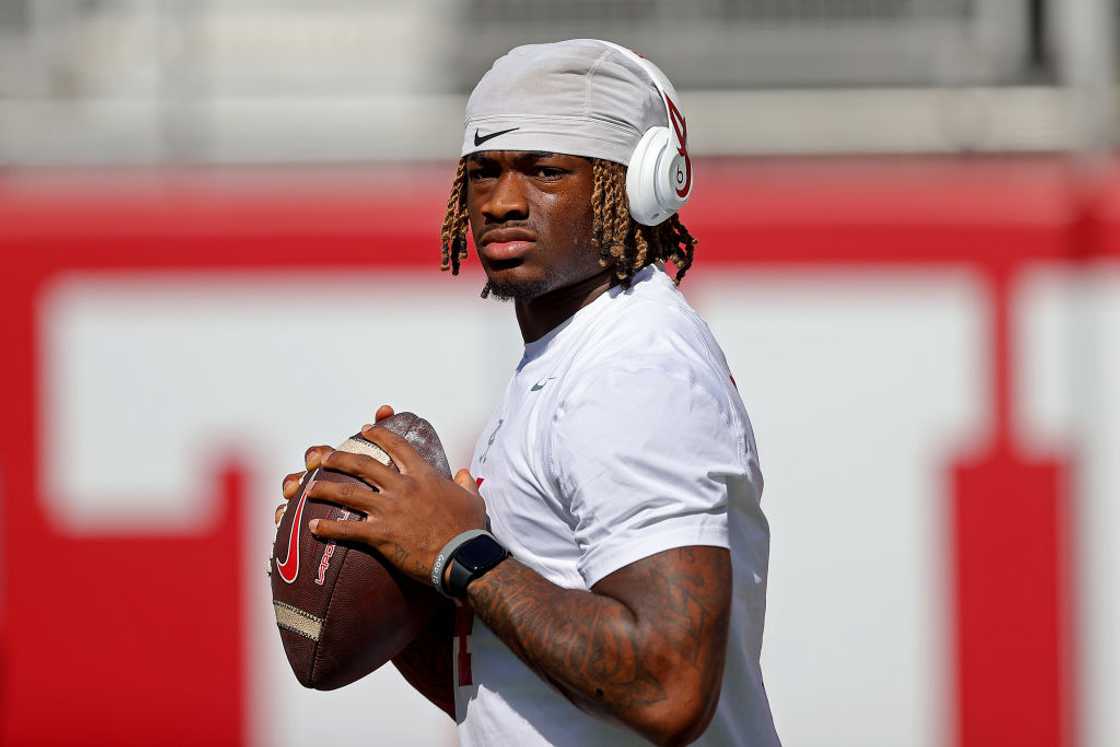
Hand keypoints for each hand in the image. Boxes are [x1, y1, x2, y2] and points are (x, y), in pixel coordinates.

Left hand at [295, 407, 487, 587]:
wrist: (463, 555)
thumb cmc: (469, 528)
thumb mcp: (472, 499)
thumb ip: (466, 483)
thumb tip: (464, 474)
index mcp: (423, 475)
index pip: (397, 446)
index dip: (378, 435)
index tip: (365, 429)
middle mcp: (402, 487)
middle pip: (363, 464)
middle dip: (340, 458)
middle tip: (324, 457)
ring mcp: (389, 510)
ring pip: (349, 493)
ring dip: (325, 489)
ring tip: (308, 489)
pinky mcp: (381, 534)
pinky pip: (348, 530)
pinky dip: (329, 529)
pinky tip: (313, 528)